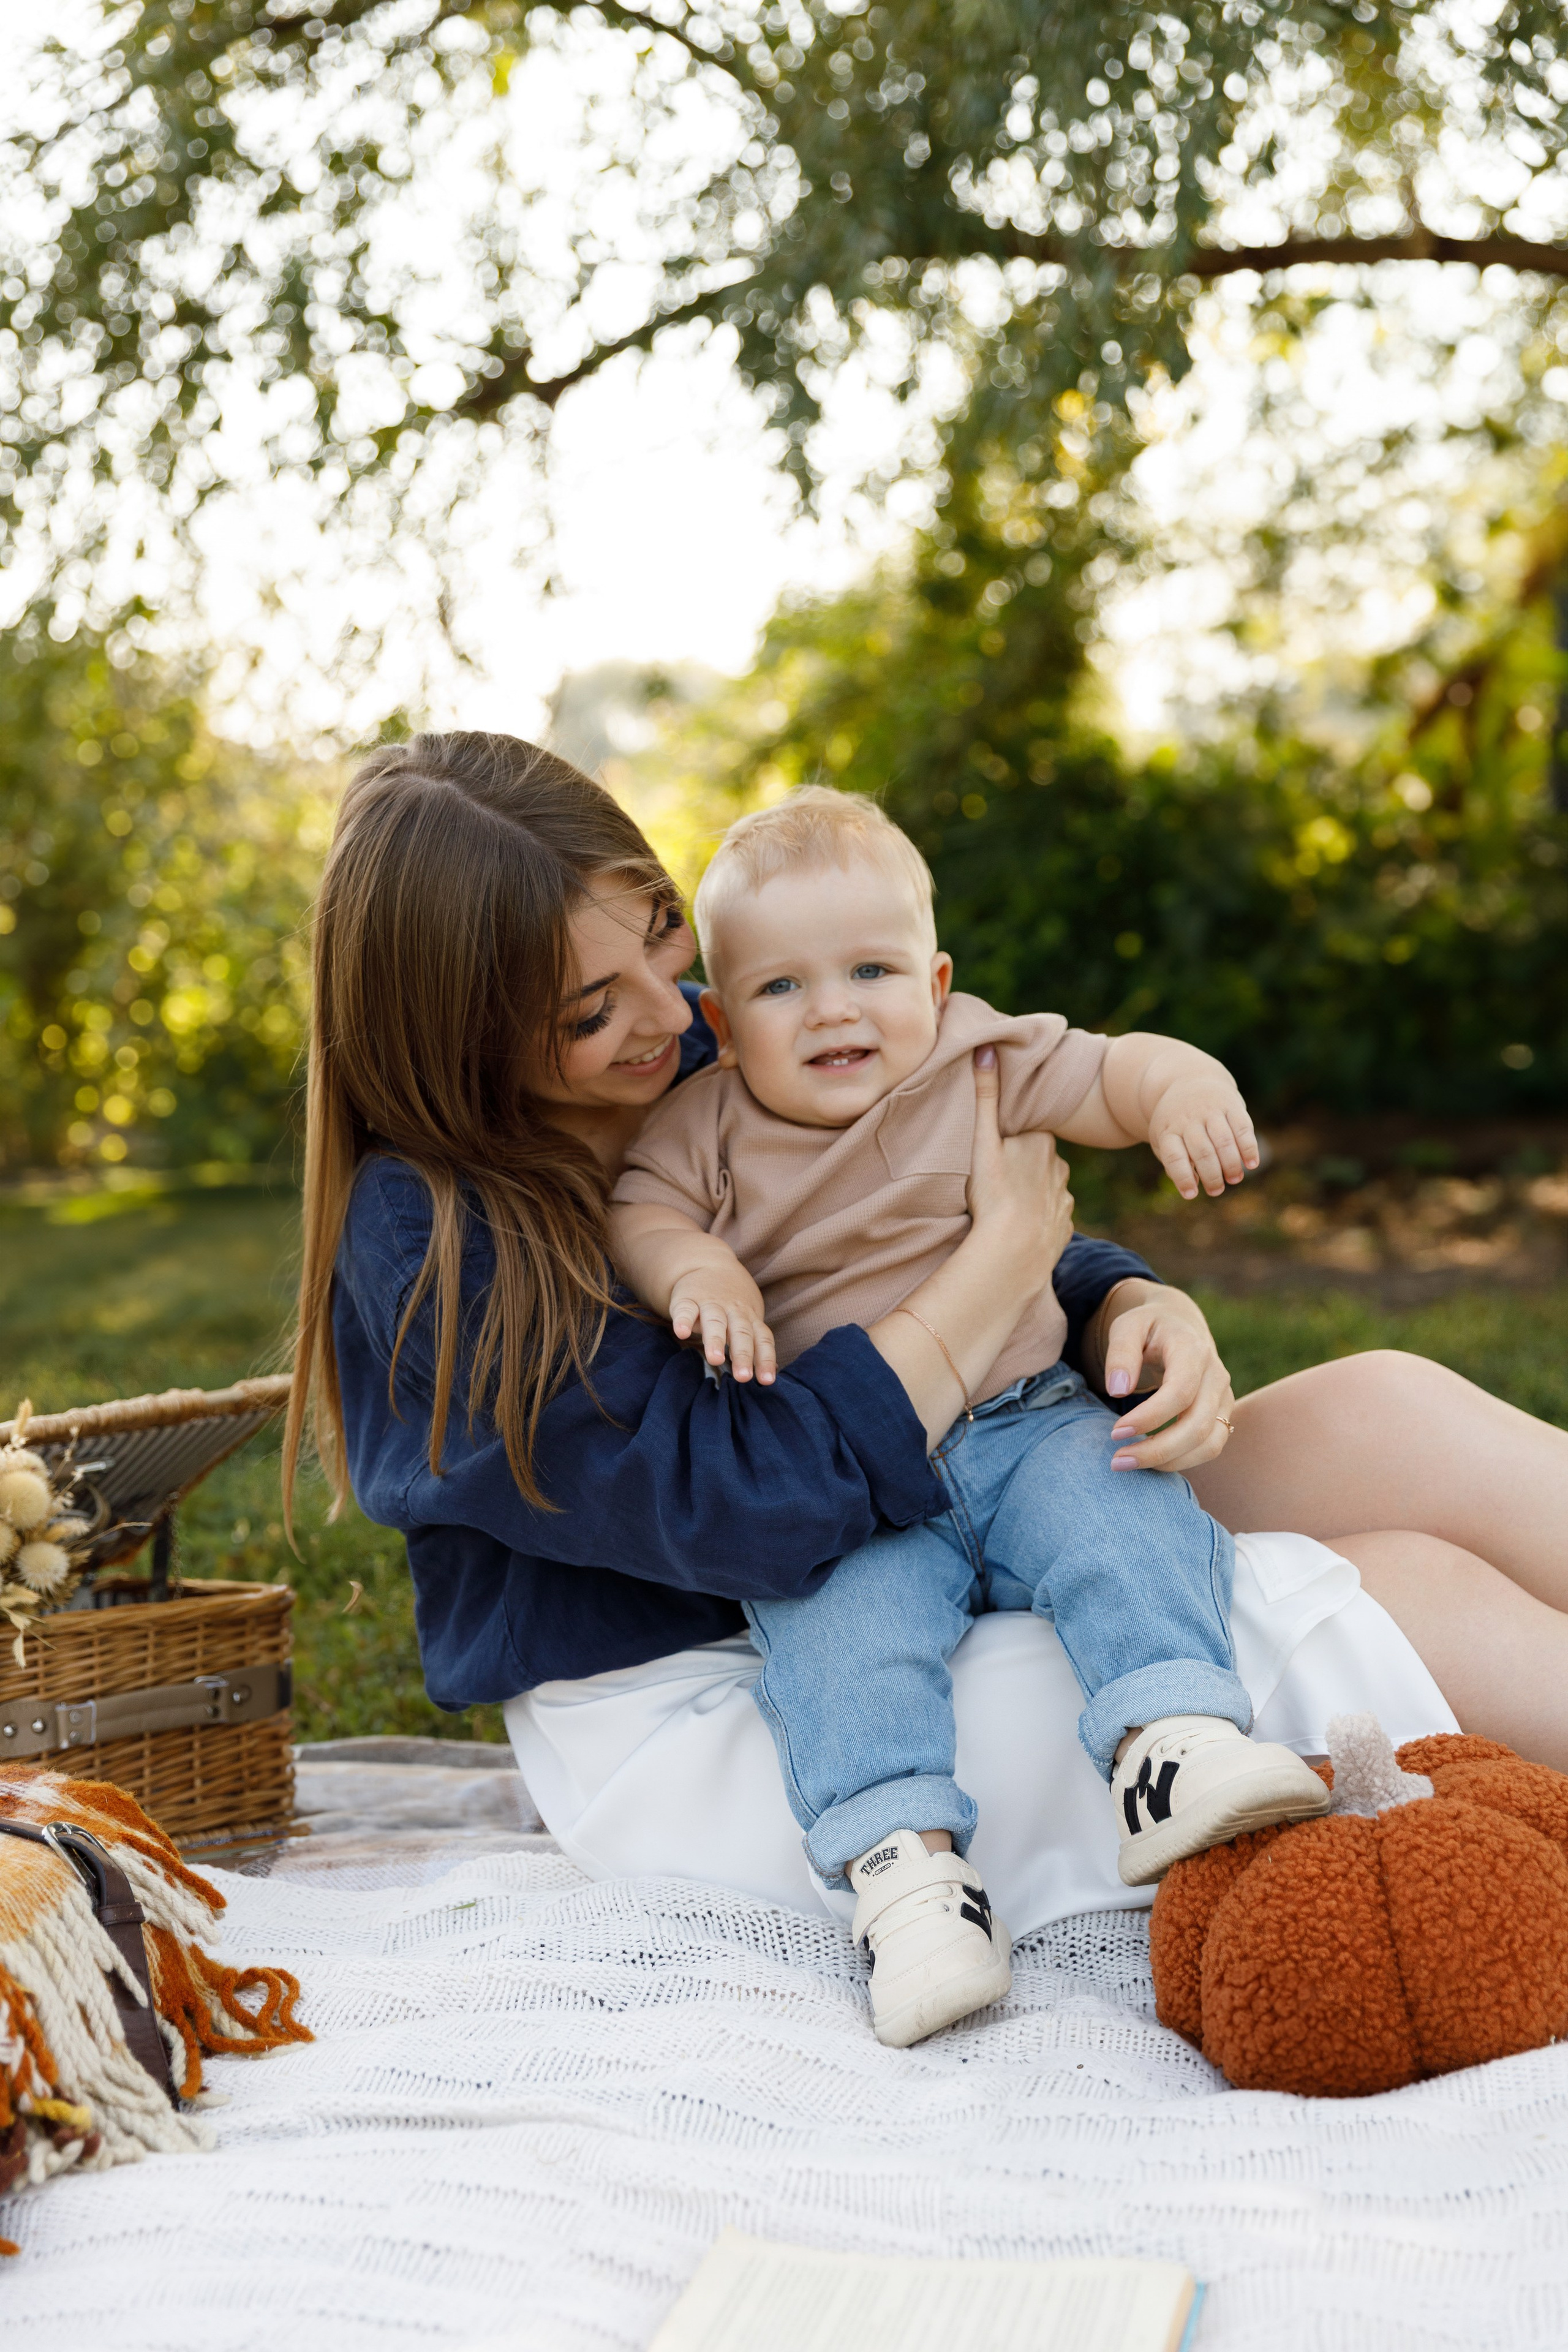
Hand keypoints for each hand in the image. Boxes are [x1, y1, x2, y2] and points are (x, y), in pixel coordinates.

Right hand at [670, 1265, 776, 1384]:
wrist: (707, 1262)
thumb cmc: (732, 1301)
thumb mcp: (748, 1318)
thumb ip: (755, 1344)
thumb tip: (768, 1376)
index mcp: (749, 1318)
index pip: (762, 1339)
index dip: (765, 1359)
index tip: (766, 1381)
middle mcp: (733, 1311)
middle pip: (740, 1332)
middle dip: (742, 1354)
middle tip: (743, 1377)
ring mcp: (710, 1303)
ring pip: (715, 1322)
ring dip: (716, 1340)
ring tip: (716, 1360)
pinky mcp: (687, 1298)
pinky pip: (685, 1309)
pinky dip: (683, 1320)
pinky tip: (681, 1333)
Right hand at [965, 1045, 1074, 1295]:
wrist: (1013, 1250)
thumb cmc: (993, 1192)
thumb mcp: (982, 1140)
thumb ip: (985, 1095)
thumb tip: (987, 1047)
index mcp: (1043, 1143)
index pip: (1028, 1134)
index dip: (1010, 1142)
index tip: (993, 1153)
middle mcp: (1062, 1168)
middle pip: (1039, 1161)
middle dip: (1022, 1167)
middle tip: (995, 1180)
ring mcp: (1065, 1202)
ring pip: (1047, 1190)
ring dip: (1031, 1195)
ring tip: (1005, 1206)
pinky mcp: (1064, 1231)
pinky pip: (1050, 1219)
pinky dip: (1037, 1221)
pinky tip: (1019, 1227)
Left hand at [1093, 1280, 1235, 1473]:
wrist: (1180, 1325)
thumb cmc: (1148, 1327)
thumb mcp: (1127, 1326)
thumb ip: (1121, 1353)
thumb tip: (1117, 1390)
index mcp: (1193, 1349)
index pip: (1180, 1391)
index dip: (1149, 1417)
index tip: (1116, 1432)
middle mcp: (1216, 1374)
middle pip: (1197, 1425)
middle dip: (1157, 1450)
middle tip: (1117, 1461)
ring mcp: (1224, 1396)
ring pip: (1210, 1443)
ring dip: (1170, 1462)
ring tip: (1130, 1464)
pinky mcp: (1223, 1413)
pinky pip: (1212, 1447)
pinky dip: (1183, 1460)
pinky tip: (1151, 1461)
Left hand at [1147, 1076, 1258, 1200]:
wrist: (1188, 1079)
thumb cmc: (1176, 1122)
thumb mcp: (1164, 1139)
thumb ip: (1174, 1163)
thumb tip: (1193, 1185)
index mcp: (1168, 1131)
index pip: (1174, 1157)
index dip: (1183, 1178)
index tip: (1192, 1195)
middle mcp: (1188, 1120)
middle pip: (1203, 1152)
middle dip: (1212, 1176)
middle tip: (1217, 1190)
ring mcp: (1209, 1110)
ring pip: (1223, 1141)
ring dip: (1232, 1164)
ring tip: (1235, 1179)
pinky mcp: (1230, 1104)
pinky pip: (1242, 1127)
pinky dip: (1249, 1147)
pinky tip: (1251, 1163)